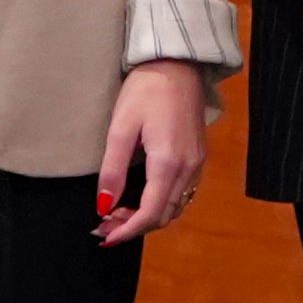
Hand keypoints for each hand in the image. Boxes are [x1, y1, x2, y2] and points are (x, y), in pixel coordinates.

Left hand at [97, 61, 211, 242]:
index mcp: (168, 162)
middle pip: (165, 214)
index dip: (127, 231)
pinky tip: (142, 197)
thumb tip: (104, 206)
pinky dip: (162, 203)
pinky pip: (183, 192)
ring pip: (176, 205)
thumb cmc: (145, 91)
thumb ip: (113, 170)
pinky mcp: (198, 156)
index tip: (105, 238)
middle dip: (135, 225)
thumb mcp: (120, 128)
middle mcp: (189, 167)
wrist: (178, 64)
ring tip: (118, 212)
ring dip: (149, 216)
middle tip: (105, 224)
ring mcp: (197, 162)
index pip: (151, 212)